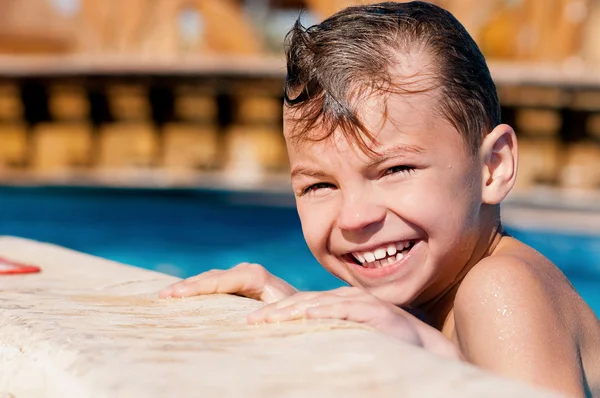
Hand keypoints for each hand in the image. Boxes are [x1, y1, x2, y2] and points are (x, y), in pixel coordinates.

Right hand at [158, 263, 297, 302]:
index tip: (175, 294)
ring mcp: (242, 273)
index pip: (218, 280)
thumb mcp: (278, 312)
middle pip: (211, 277)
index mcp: (255, 276)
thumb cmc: (292, 313)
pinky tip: (182, 294)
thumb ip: (260, 310)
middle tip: (163, 295)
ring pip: (210, 278)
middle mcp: (247, 270)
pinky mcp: (240, 281)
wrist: (303, 307)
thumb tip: (243, 318)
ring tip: (167, 295)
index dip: (196, 287)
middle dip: (186, 286)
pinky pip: (215, 282)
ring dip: (189, 286)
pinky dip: (198, 287)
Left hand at [247, 286, 422, 345]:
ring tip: (270, 319)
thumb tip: (299, 342)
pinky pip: (346, 310)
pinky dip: (327, 311)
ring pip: (319, 303)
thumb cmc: (382, 341)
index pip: (299, 304)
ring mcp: (359, 302)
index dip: (275, 311)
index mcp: (335, 302)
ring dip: (293, 310)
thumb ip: (326, 332)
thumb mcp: (347, 336)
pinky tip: (309, 316)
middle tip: (250, 321)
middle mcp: (345, 297)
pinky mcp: (374, 311)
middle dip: (275, 311)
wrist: (421, 344)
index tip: (251, 321)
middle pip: (303, 301)